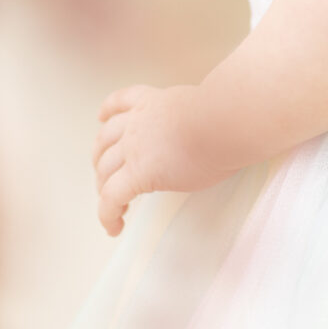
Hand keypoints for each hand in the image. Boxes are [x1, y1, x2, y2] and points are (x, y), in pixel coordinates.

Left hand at [91, 84, 215, 237]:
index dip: (108, 111)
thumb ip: (190, 118)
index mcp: (154, 101)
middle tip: (105, 174)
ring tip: (111, 206)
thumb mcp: (201, 107)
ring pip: (105, 170)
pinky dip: (108, 215)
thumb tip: (204, 132)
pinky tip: (114, 227)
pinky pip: (112, 197)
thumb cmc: (226, 115)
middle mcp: (138, 122)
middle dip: (101, 159)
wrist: (224, 120)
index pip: (122, 102)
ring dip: (103, 189)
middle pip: (105, 141)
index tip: (101, 117)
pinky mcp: (138, 174)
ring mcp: (134, 148)